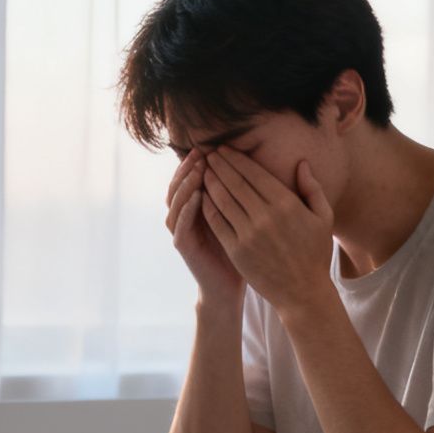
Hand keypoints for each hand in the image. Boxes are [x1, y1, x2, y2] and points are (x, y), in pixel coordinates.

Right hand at [165, 148, 243, 303]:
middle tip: (202, 152)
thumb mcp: (242, 219)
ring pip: (176, 201)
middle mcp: (186, 216)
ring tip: (199, 169)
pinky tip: (197, 195)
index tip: (216, 145)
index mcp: (198, 208)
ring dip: (186, 183)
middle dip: (189, 167)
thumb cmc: (240, 252)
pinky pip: (179, 223)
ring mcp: (182, 230)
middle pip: (180, 184)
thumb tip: (257, 167)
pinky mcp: (183, 246)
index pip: (194, 177)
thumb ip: (242, 195)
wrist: (229, 287)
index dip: (202, 161)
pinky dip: (186, 208)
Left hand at [198, 147, 335, 316]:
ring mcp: (248, 234)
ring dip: (210, 182)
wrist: (303, 292)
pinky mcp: (236, 250)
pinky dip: (208, 207)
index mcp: (286, 204)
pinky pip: (217, 222)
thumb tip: (301, 163)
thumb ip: (312, 188)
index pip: (254, 174)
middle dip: (219, 165)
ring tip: (203, 170)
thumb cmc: (315, 253)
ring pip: (223, 200)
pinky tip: (202, 196)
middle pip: (235, 183)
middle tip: (208, 153)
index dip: (236, 159)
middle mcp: (265, 216)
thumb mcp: (323, 218)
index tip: (225, 149)